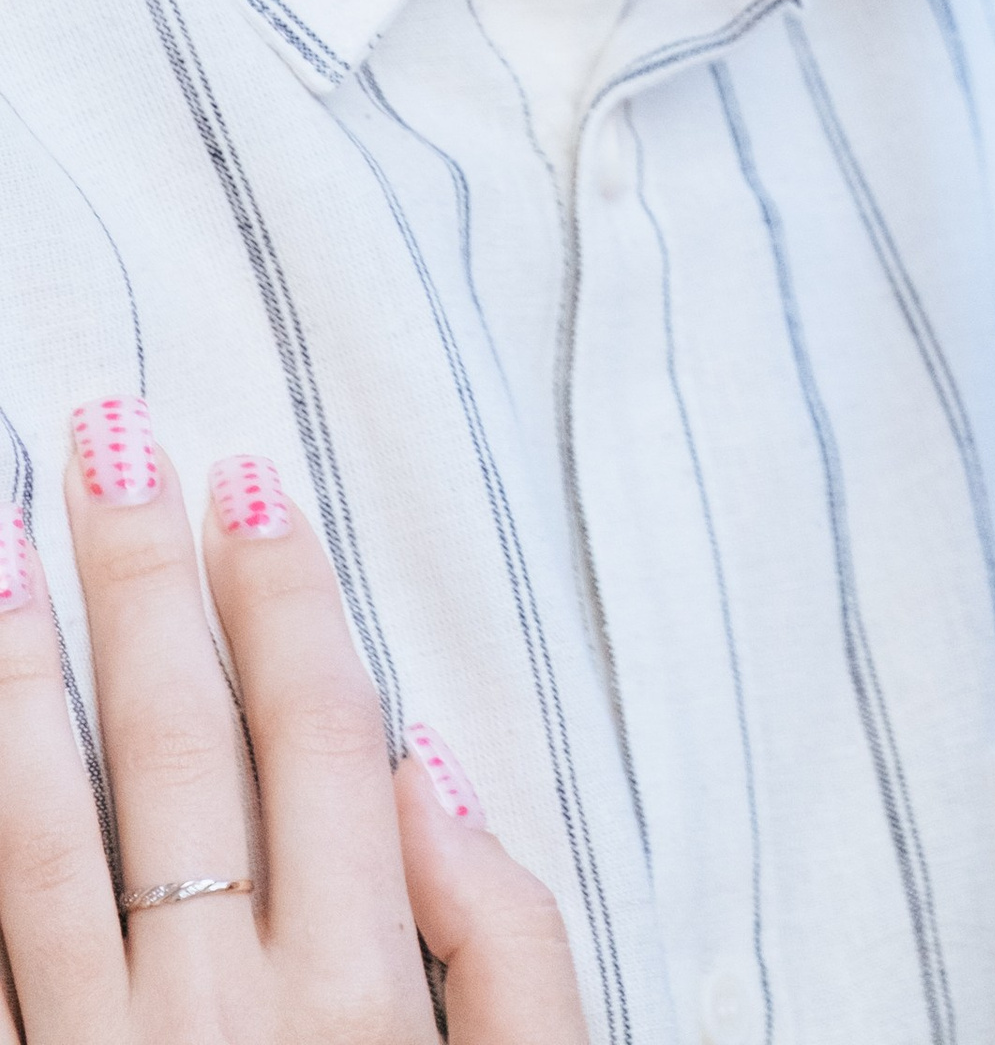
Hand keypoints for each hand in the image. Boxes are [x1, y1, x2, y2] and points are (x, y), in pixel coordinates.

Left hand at [0, 403, 584, 1040]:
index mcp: (358, 994)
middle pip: (175, 751)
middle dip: (141, 582)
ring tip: (4, 546)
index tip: (250, 485)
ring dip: (20, 679)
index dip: (284, 601)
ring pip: (41, 840)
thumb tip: (431, 778)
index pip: (316, 736)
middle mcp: (216, 1019)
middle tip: (108, 442)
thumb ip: (508, 943)